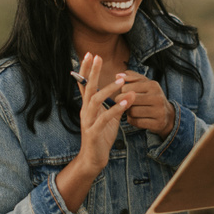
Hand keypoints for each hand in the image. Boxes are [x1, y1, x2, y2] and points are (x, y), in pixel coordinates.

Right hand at [76, 54, 132, 171]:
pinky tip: (125, 103)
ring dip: (108, 89)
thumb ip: (118, 105)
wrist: (94, 159)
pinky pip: (104, 118)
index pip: (84, 84)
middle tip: (97, 56)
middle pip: (87, 88)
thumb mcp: (110, 118)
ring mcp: (88, 121)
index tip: (89, 54)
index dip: (85, 69)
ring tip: (121, 81)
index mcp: (88, 106)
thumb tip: (129, 91)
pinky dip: (115, 109)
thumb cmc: (101, 136)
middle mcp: (85, 111)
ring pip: (95, 100)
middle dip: (92, 71)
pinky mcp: (94, 132)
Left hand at [119, 71, 174, 137]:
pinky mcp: (158, 123)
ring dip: (127, 112)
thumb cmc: (151, 96)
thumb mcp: (144, 84)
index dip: (121, 91)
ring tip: (129, 109)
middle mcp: (158, 97)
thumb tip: (117, 75)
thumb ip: (131, 78)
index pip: (127, 88)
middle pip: (130, 100)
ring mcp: (159, 111)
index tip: (123, 94)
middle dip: (122, 102)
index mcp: (153, 85)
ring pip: (132, 112)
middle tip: (121, 103)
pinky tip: (134, 117)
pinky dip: (132, 120)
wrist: (167, 114)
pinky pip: (137, 122)